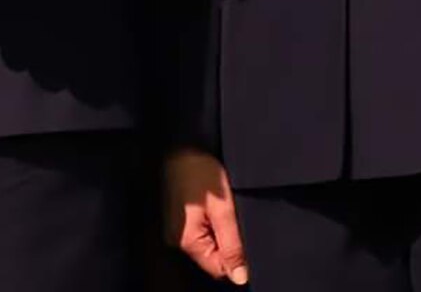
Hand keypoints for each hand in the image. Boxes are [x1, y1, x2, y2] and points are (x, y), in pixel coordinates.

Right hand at [164, 148, 249, 284]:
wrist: (179, 143)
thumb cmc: (199, 171)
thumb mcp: (223, 208)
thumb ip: (232, 244)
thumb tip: (240, 278)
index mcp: (187, 240)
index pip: (219, 267)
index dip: (236, 257)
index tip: (244, 234)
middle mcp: (177, 239)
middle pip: (212, 256)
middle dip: (228, 241)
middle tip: (234, 215)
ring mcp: (176, 228)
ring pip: (208, 242)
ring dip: (220, 230)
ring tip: (223, 206)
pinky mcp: (177, 217)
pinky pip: (200, 230)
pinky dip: (211, 221)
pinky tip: (214, 203)